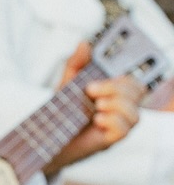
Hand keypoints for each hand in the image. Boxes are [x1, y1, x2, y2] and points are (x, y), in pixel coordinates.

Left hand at [45, 43, 144, 172]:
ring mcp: (116, 126)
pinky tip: (97, 119)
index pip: (134, 83)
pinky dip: (113, 121)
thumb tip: (85, 44)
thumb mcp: (68, 83)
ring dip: (116, 105)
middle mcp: (120, 110)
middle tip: (91, 90)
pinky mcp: (109, 140)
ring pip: (135, 114)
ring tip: (96, 106)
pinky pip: (125, 130)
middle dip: (116, 89)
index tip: (96, 81)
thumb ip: (76, 63)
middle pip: (138, 94)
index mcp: (114, 94)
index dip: (122, 79)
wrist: (46, 136)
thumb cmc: (62, 110)